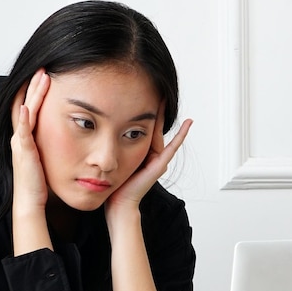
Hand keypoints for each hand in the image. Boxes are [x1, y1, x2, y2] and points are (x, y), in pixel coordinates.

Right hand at [10, 70, 50, 212]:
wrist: (31, 202)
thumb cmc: (41, 184)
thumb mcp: (49, 158)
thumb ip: (55, 146)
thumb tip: (71, 137)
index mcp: (27, 138)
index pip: (31, 108)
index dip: (37, 91)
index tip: (47, 75)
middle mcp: (21, 138)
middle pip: (26, 103)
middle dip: (34, 85)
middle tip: (44, 67)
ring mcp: (20, 144)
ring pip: (25, 111)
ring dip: (32, 94)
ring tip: (40, 77)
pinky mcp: (23, 153)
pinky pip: (22, 132)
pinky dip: (24, 118)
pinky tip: (28, 106)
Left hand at [106, 101, 191, 215]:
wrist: (118, 203)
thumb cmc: (112, 184)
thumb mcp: (113, 156)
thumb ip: (114, 143)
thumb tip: (103, 123)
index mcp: (141, 151)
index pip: (143, 125)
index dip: (144, 109)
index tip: (142, 91)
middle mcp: (152, 154)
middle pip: (152, 127)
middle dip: (154, 108)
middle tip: (156, 87)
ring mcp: (158, 159)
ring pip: (159, 133)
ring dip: (163, 114)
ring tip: (165, 95)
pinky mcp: (161, 165)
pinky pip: (173, 146)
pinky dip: (181, 135)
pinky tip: (189, 122)